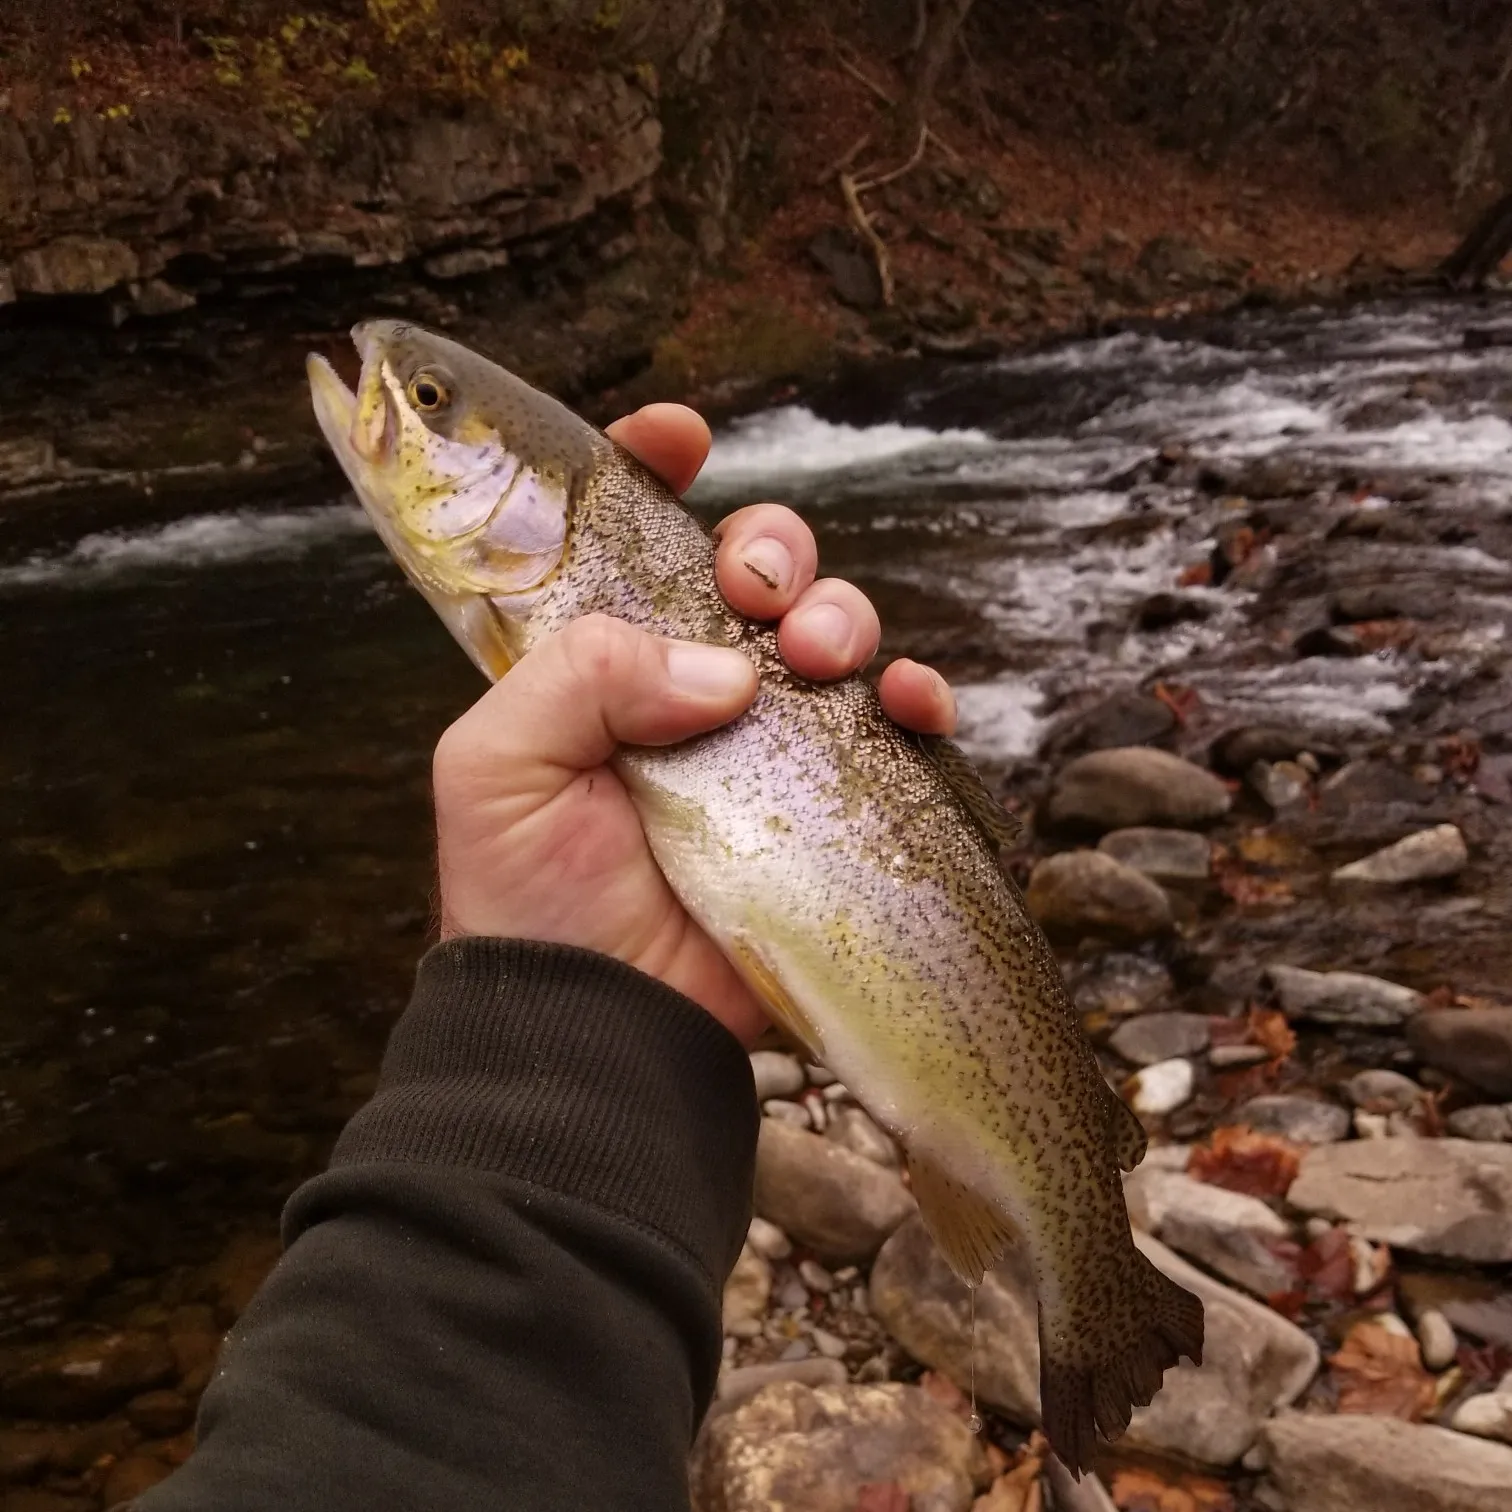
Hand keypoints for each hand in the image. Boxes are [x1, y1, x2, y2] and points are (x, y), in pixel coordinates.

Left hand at [432, 403, 956, 1046]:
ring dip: (844, 616)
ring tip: (821, 659)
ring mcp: (768, 744)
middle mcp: (688, 687)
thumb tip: (724, 668)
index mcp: (600, 661)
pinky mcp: (831, 803)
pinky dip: (918, 699)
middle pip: (755, 569)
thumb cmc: (525, 899)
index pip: (631, 537)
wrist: (598, 1027)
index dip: (656, 469)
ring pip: (833, 633)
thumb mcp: (495, 763)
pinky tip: (908, 706)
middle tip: (760, 596)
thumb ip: (580, 672)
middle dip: (773, 551)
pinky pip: (896, 729)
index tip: (681, 436)